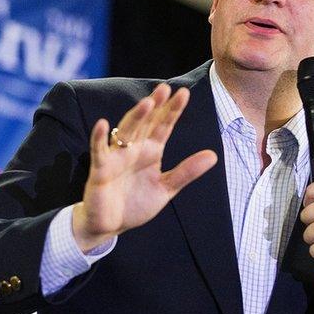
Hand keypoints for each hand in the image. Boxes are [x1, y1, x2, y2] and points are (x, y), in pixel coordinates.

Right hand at [72, 83, 217, 251]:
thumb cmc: (135, 204)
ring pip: (126, 132)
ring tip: (147, 103)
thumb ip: (187, 172)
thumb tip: (213, 155)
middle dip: (155, 106)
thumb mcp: (166, 188)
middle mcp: (134, 149)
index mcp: (150, 151)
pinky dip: (99, 138)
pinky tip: (103, 124)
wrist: (109, 225)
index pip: (163, 126)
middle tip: (164, 88)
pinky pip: (99, 151)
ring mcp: (116, 157)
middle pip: (145, 123)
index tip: (183, 93)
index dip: (172, 111)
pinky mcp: (100, 169)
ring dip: (135, 117)